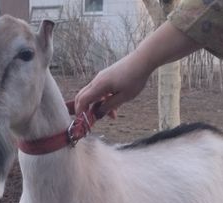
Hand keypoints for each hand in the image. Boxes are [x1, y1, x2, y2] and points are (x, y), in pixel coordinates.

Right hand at [74, 22, 200, 116]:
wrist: (142, 60)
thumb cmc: (135, 78)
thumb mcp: (124, 97)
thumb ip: (109, 106)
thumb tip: (98, 114)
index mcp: (100, 85)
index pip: (83, 100)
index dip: (80, 111)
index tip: (82, 121)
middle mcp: (97, 80)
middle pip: (83, 96)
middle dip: (85, 109)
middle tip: (91, 119)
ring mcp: (102, 77)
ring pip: (93, 94)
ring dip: (99, 105)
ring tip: (113, 115)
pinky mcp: (107, 76)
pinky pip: (100, 89)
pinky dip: (104, 98)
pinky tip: (115, 104)